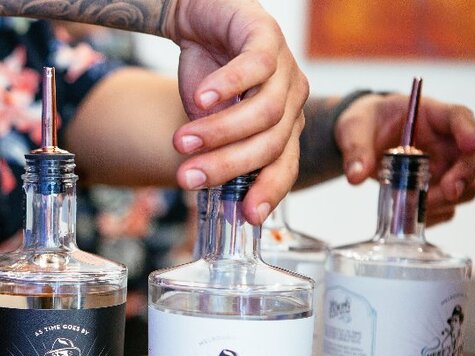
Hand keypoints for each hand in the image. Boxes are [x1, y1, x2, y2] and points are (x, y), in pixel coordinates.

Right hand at [164, 0, 309, 224]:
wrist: (200, 21)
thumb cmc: (207, 76)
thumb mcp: (208, 124)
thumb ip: (213, 152)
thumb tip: (200, 187)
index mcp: (283, 127)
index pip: (285, 166)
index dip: (269, 191)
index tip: (246, 215)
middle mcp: (291, 101)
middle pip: (270, 143)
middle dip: (226, 165)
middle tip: (187, 177)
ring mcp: (285, 68)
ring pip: (263, 111)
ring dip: (219, 131)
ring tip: (182, 140)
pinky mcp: (268, 36)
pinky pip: (255, 67)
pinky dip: (226, 86)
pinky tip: (200, 98)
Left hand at [334, 93, 474, 224]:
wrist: (361, 138)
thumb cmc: (365, 123)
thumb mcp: (354, 129)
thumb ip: (356, 149)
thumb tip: (356, 175)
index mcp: (431, 115)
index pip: (460, 117)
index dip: (469, 131)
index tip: (469, 146)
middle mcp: (446, 142)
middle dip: (466, 174)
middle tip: (448, 190)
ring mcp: (445, 167)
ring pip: (467, 186)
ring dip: (448, 199)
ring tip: (418, 204)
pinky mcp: (435, 189)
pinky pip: (446, 207)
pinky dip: (434, 215)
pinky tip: (411, 217)